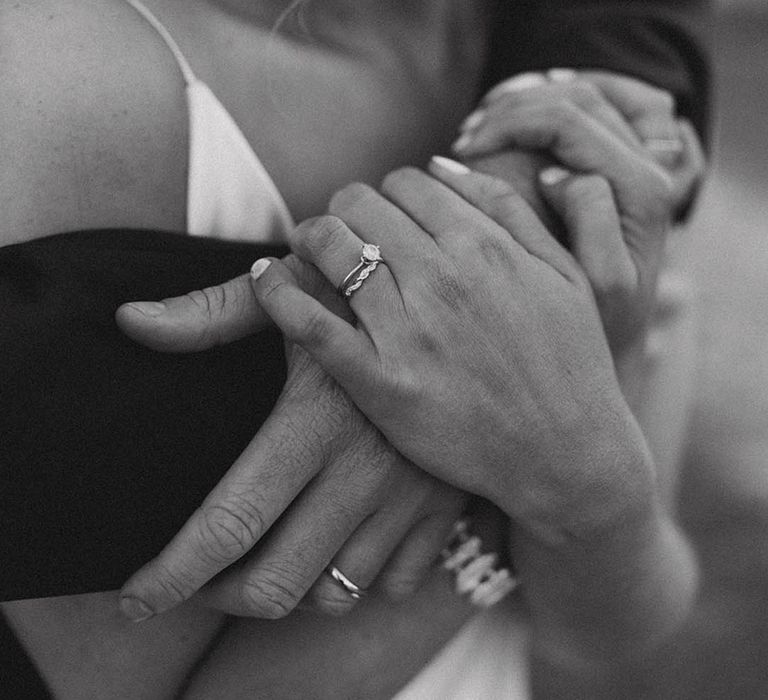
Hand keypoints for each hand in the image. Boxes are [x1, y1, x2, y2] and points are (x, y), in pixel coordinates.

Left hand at [116, 266, 467, 619]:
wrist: (466, 304)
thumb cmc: (369, 293)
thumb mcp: (294, 291)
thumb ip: (211, 313)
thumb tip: (132, 322)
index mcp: (317, 419)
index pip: (231, 523)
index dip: (173, 575)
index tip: (136, 599)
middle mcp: (368, 470)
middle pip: (278, 583)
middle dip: (220, 596)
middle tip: (200, 578)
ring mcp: (414, 496)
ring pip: (335, 594)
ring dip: (290, 588)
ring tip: (267, 556)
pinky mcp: (448, 506)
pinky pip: (394, 583)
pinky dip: (356, 578)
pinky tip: (336, 543)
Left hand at [247, 164, 656, 545]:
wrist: (567, 455)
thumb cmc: (570, 363)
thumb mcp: (567, 272)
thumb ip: (509, 209)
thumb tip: (443, 165)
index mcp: (485, 246)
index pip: (407, 181)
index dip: (388, 192)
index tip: (386, 216)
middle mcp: (442, 278)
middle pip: (359, 205)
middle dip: (347, 210)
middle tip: (346, 232)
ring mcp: (408, 330)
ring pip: (329, 248)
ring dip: (311, 240)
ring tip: (311, 252)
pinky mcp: (380, 382)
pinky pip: (308, 323)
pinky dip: (276, 293)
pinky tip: (267, 279)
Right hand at [453, 71, 704, 352]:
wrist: (615, 335)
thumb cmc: (602, 319)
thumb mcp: (603, 282)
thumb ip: (591, 219)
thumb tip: (556, 175)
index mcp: (643, 187)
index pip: (568, 119)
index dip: (510, 123)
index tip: (465, 150)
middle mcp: (650, 163)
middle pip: (577, 94)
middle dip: (514, 105)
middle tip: (466, 136)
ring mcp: (639, 158)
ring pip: (582, 90)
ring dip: (528, 98)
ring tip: (480, 127)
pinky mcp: (624, 163)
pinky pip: (588, 108)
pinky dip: (546, 101)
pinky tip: (510, 118)